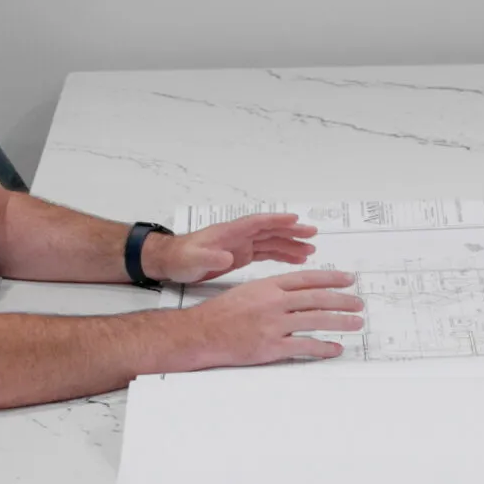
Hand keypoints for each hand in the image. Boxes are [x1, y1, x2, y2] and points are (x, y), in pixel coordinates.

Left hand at [149, 213, 317, 284]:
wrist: (171, 263)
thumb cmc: (179, 259)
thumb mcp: (192, 260)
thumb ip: (209, 257)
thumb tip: (227, 257)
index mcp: (229, 232)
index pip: (258, 223)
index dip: (276, 221)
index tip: (295, 220)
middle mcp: (238, 236)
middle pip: (270, 230)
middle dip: (292, 231)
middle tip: (313, 233)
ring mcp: (241, 245)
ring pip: (272, 242)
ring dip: (291, 244)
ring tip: (310, 249)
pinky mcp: (241, 256)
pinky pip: (266, 253)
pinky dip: (281, 255)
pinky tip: (294, 259)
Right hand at [191, 269, 364, 365]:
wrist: (201, 333)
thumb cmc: (221, 313)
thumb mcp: (248, 291)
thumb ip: (273, 291)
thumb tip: (298, 293)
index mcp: (269, 286)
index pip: (308, 279)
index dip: (332, 278)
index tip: (348, 280)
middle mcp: (274, 302)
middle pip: (317, 298)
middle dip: (342, 300)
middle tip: (359, 303)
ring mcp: (274, 324)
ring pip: (316, 320)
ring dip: (340, 322)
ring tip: (356, 323)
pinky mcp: (271, 346)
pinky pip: (304, 346)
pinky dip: (323, 348)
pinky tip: (335, 348)